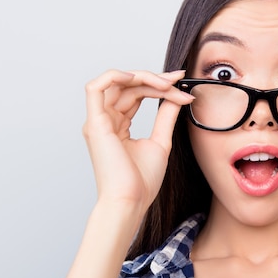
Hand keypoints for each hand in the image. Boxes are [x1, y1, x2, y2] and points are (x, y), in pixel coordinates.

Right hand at [82, 69, 193, 217]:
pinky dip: (115, 76)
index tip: (182, 84)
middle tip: (179, 83)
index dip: (159, 85)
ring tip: (166, 84)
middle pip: (128, 86)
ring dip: (143, 77)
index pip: (136, 93)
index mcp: (117, 125)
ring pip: (117, 82)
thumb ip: (166, 116)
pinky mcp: (94, 124)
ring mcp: (98, 121)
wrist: (131, 201)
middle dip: (156, 80)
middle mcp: (105, 120)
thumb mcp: (161, 141)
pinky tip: (137, 77)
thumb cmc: (142, 181)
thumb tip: (176, 96)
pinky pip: (95, 88)